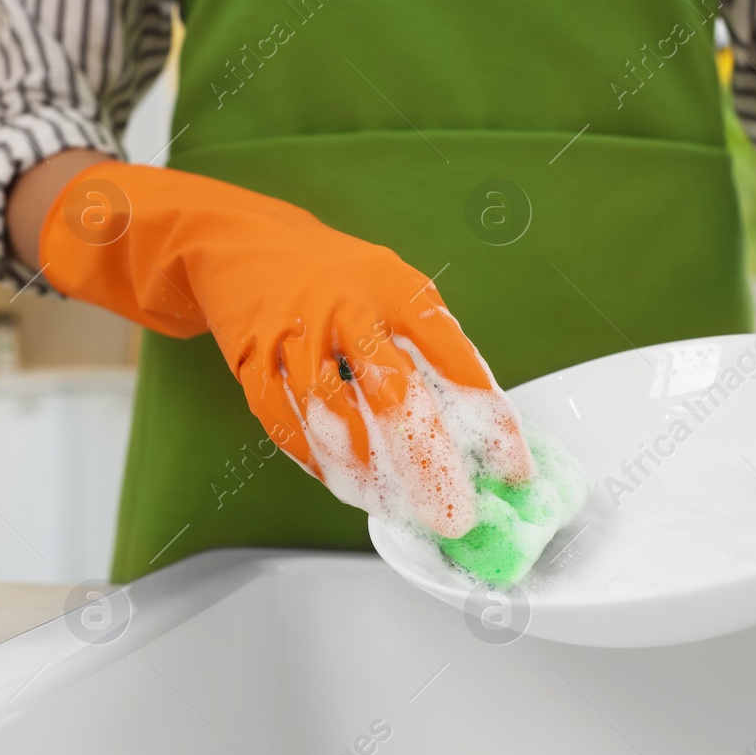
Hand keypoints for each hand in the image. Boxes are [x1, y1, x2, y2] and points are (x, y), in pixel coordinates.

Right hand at [38, 161, 533, 536]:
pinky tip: (341, 482)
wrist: (244, 243)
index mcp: (396, 289)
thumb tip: (475, 423)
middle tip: (451, 511)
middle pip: (393, 392)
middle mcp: (347, 307)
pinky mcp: (254, 360)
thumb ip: (432, 345)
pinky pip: (284, 419)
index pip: (454, 359)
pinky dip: (315, 458)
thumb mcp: (394, 287)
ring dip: (364, 470)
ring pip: (332, 414)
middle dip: (427, 461)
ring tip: (392, 506)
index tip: (511, 468)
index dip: (487, 419)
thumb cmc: (336, 275)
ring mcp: (295, 334)